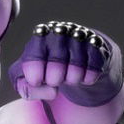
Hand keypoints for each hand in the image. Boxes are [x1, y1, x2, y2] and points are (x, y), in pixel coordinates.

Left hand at [7, 20, 123, 123]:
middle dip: (54, 80)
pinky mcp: (98, 46)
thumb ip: (25, 88)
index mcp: (39, 37)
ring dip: (72, 80)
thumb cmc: (47, 70)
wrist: (76, 63)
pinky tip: (83, 75)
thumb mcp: (29, 79)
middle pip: (56, 62)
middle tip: (55, 80)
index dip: (35, 77)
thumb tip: (51, 91)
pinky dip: (87, 78)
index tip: (38, 81)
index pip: (33, 57)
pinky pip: (94, 69)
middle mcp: (60, 32)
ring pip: (76, 67)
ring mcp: (81, 37)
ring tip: (69, 77)